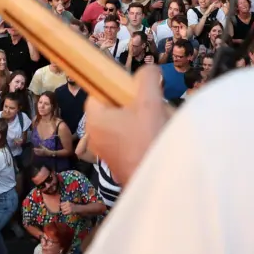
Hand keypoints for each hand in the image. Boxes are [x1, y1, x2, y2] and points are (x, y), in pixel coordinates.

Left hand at [84, 64, 165, 186]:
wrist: (157, 183)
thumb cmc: (147, 141)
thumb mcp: (149, 102)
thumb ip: (147, 78)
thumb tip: (149, 71)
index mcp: (94, 119)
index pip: (98, 91)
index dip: (115, 85)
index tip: (135, 86)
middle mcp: (96, 136)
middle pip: (114, 107)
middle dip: (135, 103)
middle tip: (152, 104)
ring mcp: (108, 151)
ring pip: (125, 124)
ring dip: (144, 119)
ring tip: (159, 121)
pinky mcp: (120, 162)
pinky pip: (131, 140)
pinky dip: (144, 135)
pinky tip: (159, 137)